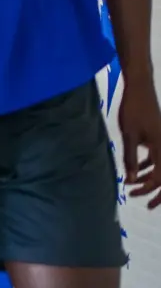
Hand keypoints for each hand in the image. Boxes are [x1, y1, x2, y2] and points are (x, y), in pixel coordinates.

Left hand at [118, 77, 160, 208]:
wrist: (139, 88)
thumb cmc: (133, 110)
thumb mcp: (128, 135)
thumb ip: (130, 158)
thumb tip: (130, 180)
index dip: (151, 191)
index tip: (140, 199)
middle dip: (152, 189)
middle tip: (136, 197)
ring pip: (159, 166)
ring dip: (147, 177)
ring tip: (132, 185)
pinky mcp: (157, 136)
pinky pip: (156, 156)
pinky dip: (147, 165)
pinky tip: (135, 169)